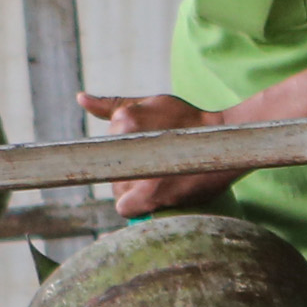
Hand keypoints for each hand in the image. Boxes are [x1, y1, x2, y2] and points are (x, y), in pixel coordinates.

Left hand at [84, 92, 236, 215]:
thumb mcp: (152, 103)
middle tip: (160, 168)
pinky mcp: (149, 193)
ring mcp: (138, 168)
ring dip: (135, 189)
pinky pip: (124, 208)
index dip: (124, 157)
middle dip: (130, 173)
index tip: (144, 158)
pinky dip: (137, 205)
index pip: (106, 149)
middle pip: (111, 171)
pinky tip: (156, 195)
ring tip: (164, 179)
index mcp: (125, 118)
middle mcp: (127, 139)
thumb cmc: (188, 121)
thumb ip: (114, 105)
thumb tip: (80, 98)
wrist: (226, 139)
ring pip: (118, 190)